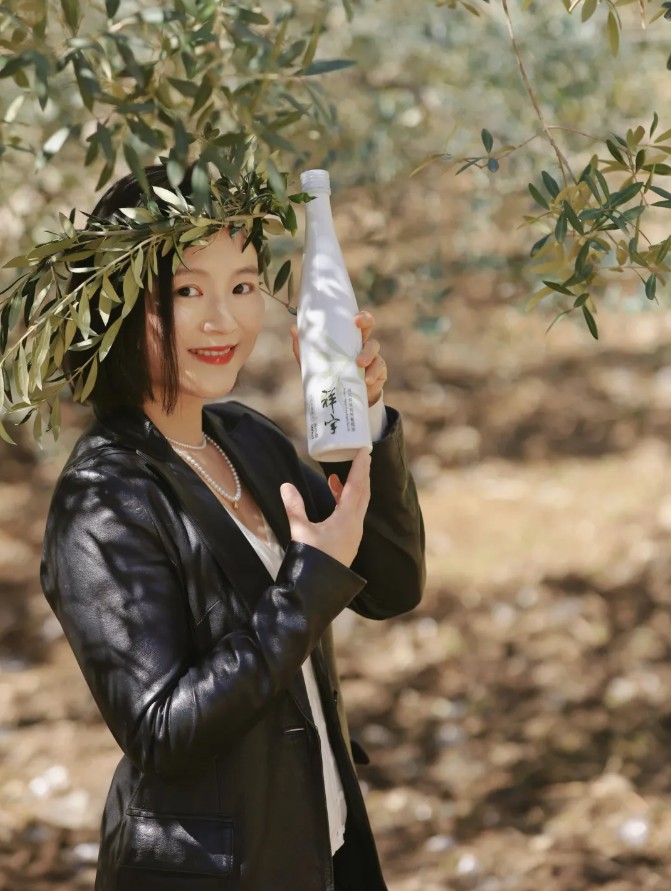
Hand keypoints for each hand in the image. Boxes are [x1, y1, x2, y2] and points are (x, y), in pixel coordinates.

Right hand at [279, 448, 370, 566]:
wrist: (318, 588)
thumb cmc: (311, 559)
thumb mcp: (300, 530)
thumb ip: (294, 507)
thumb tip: (285, 486)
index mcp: (347, 519)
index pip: (356, 486)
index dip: (360, 467)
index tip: (364, 451)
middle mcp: (355, 525)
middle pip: (362, 493)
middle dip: (361, 475)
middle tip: (360, 457)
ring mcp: (353, 535)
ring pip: (358, 505)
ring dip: (352, 489)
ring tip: (336, 478)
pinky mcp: (349, 542)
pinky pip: (353, 515)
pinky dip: (346, 503)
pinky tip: (335, 502)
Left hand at [289, 310, 387, 406]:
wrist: (343, 399)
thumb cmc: (329, 374)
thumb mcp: (315, 362)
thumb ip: (304, 347)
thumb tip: (293, 328)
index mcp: (348, 337)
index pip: (355, 320)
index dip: (358, 315)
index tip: (354, 318)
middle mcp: (361, 342)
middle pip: (369, 325)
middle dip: (367, 322)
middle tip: (359, 326)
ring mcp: (373, 356)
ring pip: (374, 348)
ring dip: (368, 354)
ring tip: (359, 365)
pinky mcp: (379, 372)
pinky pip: (379, 369)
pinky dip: (373, 374)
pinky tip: (366, 381)